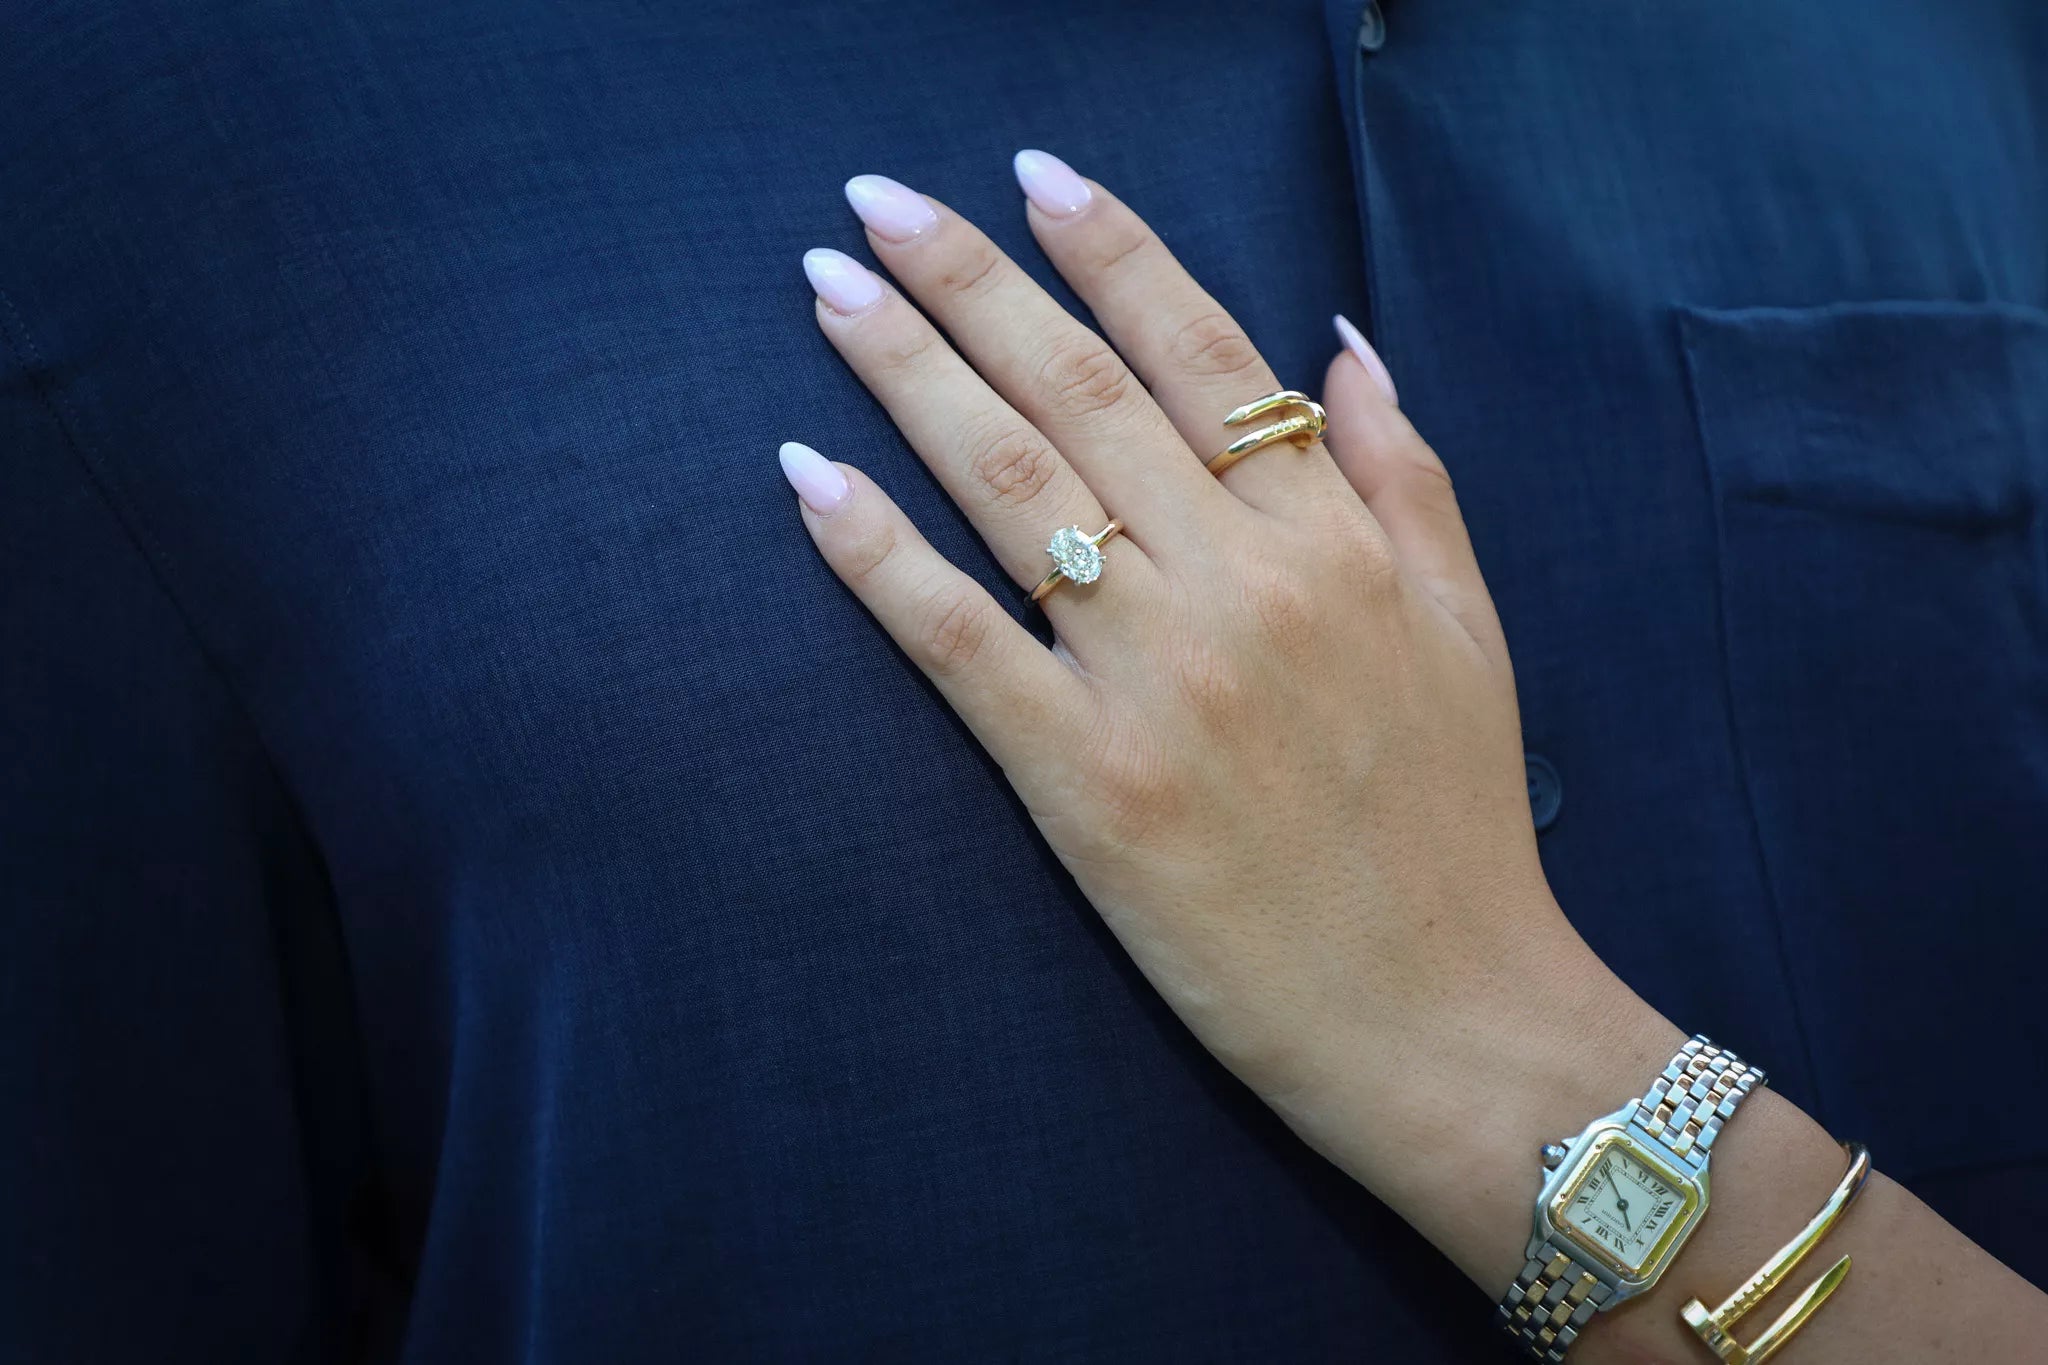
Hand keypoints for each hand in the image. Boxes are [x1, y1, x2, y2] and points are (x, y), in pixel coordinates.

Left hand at [779, 156, 2047, 1362]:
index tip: (1032, 175)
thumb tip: (1339, 339)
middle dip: (968, 281)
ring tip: (829, 286)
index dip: (1111, 251)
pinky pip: (957, 642)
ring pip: (1009, 487)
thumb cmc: (1460, 827)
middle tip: (875, 201)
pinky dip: (875, 554)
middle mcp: (1238, 584)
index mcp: (1333, 539)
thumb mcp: (1471, 627)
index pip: (1201, 353)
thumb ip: (1407, 475)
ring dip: (906, 374)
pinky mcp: (1082, 784)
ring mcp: (1151, 681)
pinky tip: (807, 478)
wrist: (1452, 1019)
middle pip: (1078, 393)